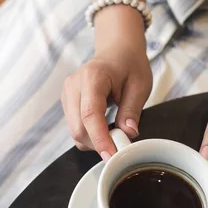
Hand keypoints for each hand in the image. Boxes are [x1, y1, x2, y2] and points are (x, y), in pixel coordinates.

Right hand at [61, 45, 151, 159]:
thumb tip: (128, 134)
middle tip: (121, 146)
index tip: (112, 156)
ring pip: (75, 131)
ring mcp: (67, 94)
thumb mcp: (140, 85)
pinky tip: (104, 128)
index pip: (91, 115)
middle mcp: (73, 85)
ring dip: (94, 140)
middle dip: (98, 143)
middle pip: (78, 128)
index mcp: (92, 77)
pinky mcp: (67, 102)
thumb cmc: (129, 65)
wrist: (117, 51)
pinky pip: (75, 127)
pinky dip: (90, 134)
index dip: (100, 139)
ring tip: (115, 133)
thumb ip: (132, 110)